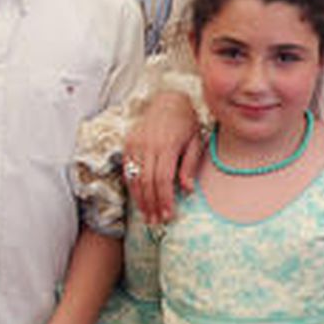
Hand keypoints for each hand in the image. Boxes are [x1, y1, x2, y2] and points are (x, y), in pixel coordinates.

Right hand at [124, 92, 200, 223]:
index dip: (165, 199)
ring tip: (147, 216)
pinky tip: (139, 200)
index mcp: (166, 145)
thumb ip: (189, 165)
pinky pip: (127, 170)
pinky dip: (132, 187)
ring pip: (134, 178)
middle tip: (156, 222)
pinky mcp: (128, 144)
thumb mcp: (195, 141)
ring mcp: (135, 144)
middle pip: (147, 182)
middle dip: (152, 204)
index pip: (163, 179)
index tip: (168, 215)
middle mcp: (147, 145)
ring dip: (140, 200)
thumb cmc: (186, 122)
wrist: (167, 101)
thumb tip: (188, 190)